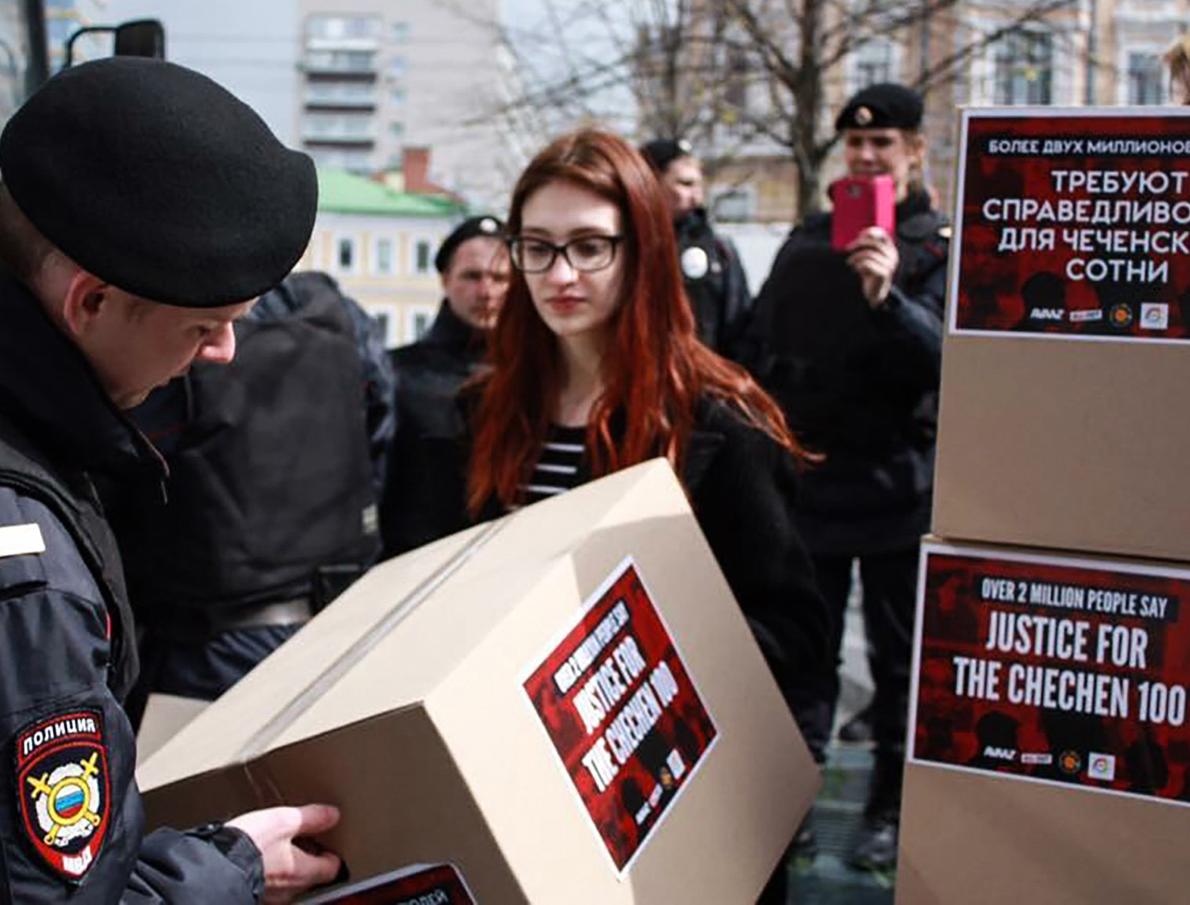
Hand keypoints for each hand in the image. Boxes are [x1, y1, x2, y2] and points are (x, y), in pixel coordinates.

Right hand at [227, 804, 341, 903]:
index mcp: (303, 872)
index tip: (332, 843)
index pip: (331, 869)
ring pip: (287, 883)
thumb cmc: (247, 846)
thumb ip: (310, 818)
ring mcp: (269, 897)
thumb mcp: (283, 821)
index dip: (334, 854)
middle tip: (307, 841)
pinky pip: (267, 886)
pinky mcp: (249, 895)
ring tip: (279, 847)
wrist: (209, 865)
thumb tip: (332, 815)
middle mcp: (289, 890)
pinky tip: (257, 858)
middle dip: (309, 860)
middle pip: (310, 877)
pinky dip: (267, 873)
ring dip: (286, 866)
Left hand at [845, 226, 898, 307]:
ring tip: (850, 262)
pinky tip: (856, 270)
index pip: (883, 234)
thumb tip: (857, 236)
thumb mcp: (868, 258)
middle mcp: (892, 255)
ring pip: (869, 254)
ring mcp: (889, 264)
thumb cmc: (869, 273)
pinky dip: (858, 266)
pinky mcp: (884, 273)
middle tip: (847, 249)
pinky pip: (867, 264)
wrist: (875, 293)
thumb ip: (867, 247)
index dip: (870, 232)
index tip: (858, 235)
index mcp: (890, 249)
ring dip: (856, 257)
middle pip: (873, 243)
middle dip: (858, 244)